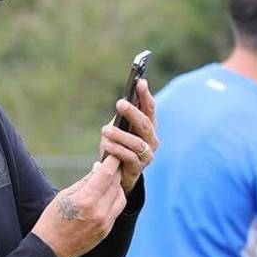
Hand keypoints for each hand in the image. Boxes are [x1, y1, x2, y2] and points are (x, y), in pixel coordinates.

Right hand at [31, 160, 126, 256]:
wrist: (51, 248)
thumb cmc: (52, 219)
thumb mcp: (64, 196)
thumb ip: (84, 182)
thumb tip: (98, 168)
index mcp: (86, 201)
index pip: (106, 175)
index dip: (112, 162)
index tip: (113, 154)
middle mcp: (99, 212)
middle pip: (116, 185)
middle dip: (115, 172)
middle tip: (112, 163)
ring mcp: (105, 223)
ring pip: (120, 197)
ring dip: (117, 186)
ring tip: (108, 180)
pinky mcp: (106, 230)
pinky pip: (116, 210)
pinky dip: (114, 199)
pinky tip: (105, 195)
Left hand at [99, 78, 156, 192]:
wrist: (118, 175)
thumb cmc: (118, 147)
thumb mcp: (119, 130)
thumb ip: (122, 118)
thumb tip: (122, 103)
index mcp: (148, 126)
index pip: (149, 108)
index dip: (145, 95)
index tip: (140, 81)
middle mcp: (151, 139)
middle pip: (145, 123)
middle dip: (132, 112)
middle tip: (119, 103)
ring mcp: (147, 154)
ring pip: (136, 142)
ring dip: (120, 135)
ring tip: (105, 130)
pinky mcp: (138, 167)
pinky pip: (129, 157)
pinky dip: (117, 149)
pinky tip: (107, 145)